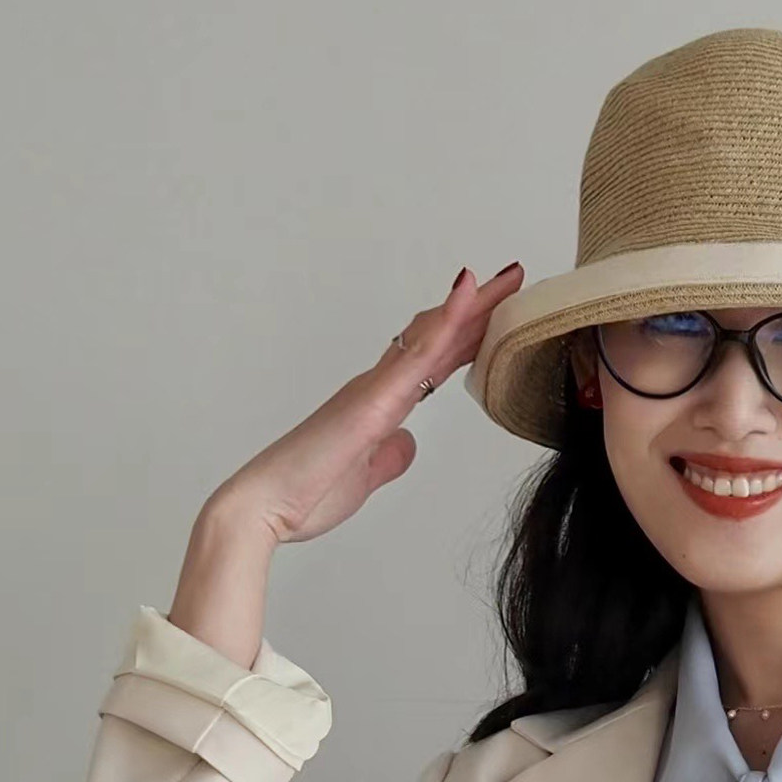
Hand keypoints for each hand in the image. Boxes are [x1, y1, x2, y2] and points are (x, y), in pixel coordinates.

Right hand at [208, 263, 526, 549]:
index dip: (466, 338)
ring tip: (506, 276)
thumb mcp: (366, 476)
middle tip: (513, 279)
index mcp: (378, 404)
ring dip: (471, 304)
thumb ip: (388, 456)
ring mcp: (374, 388)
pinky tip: (468, 294)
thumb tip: (407, 442)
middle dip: (478, 310)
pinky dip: (445, 321)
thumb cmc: (307, 492)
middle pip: (437, 337)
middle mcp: (376, 385)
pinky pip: (417, 353)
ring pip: (432, 334)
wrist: (268, 505)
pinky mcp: (373, 400)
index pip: (432, 363)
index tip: (495, 317)